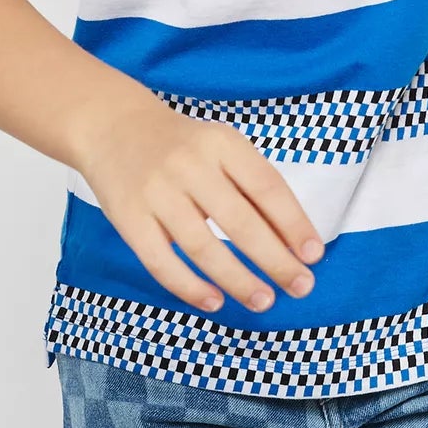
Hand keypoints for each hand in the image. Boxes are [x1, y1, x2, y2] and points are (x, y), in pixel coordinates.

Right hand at [75, 103, 325, 312]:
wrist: (113, 126)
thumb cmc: (184, 146)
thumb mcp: (222, 147)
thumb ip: (252, 185)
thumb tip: (292, 240)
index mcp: (222, 143)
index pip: (267, 187)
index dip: (294, 223)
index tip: (314, 254)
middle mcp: (190, 165)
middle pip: (240, 222)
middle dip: (275, 260)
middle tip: (301, 286)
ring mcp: (157, 193)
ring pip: (203, 247)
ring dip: (238, 279)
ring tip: (264, 300)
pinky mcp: (128, 219)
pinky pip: (162, 261)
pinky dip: (190, 286)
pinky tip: (215, 301)